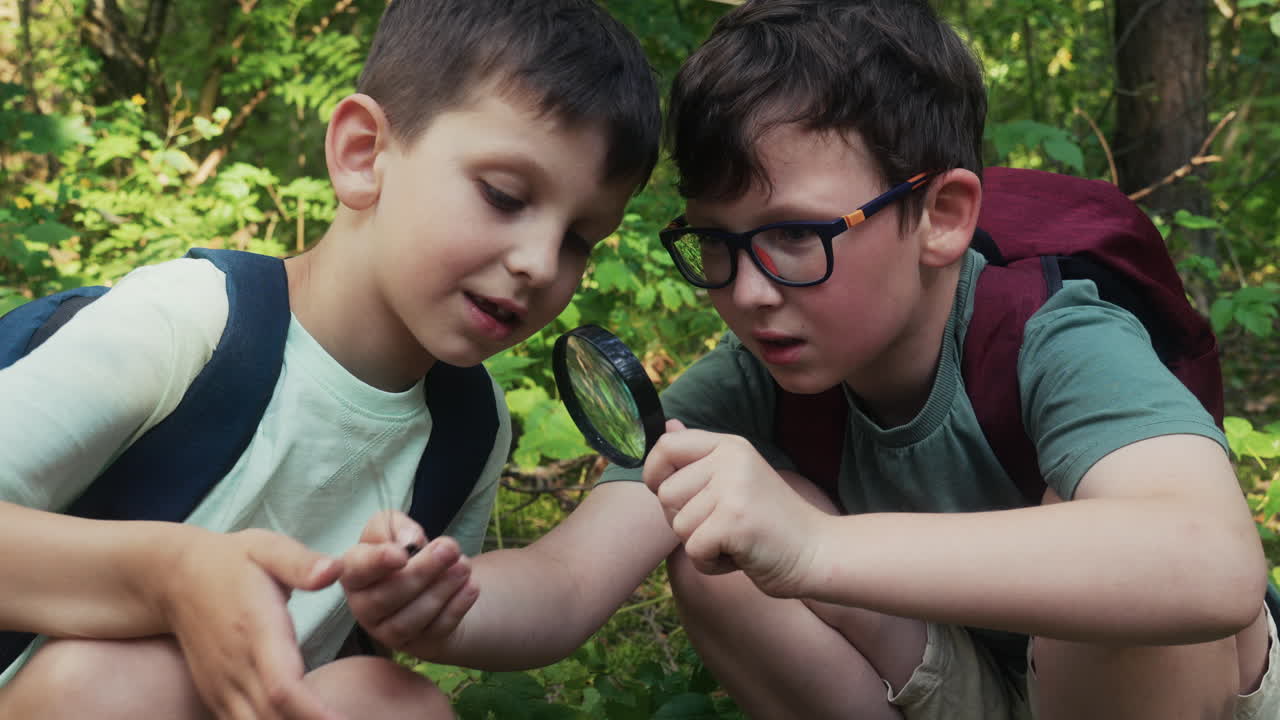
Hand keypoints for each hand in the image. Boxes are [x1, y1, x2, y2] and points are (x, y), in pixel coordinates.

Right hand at [159, 527, 345, 719]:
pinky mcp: (215, 695)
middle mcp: (236, 668)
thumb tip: (334, 570)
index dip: (314, 714)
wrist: (174, 578)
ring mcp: (222, 686)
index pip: (283, 688)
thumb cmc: (232, 562)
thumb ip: (301, 562)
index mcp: (257, 632)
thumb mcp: (267, 548)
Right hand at [340, 511, 478, 655]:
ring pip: (409, 620)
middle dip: (421, 572)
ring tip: (464, 566)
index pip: (355, 570)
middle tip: (449, 548)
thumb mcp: (396, 529)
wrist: (430, 585)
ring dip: (440, 591)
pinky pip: (435, 630)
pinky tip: (471, 586)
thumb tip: (409, 541)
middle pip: (385, 597)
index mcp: (354, 575)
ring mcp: (388, 631)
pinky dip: (456, 608)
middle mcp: (364, 606)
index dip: (376, 563)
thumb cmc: (407, 553)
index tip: (400, 554)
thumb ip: (395, 527)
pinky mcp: (417, 644)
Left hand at [643, 419, 824, 597]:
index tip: (672, 496)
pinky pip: (694, 549)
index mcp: (730, 445)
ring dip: (701, 545)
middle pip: (665, 493)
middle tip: (723, 526)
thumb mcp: (736, 478)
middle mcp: (730, 459)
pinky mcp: (734, 520)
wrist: (819, 552)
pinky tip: (740, 556)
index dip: (654, 472)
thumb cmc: (772, 522)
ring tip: (736, 540)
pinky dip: (711, 564)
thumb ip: (699, 455)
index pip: (666, 444)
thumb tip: (667, 425)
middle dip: (684, 521)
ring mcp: (733, 488)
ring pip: (678, 526)